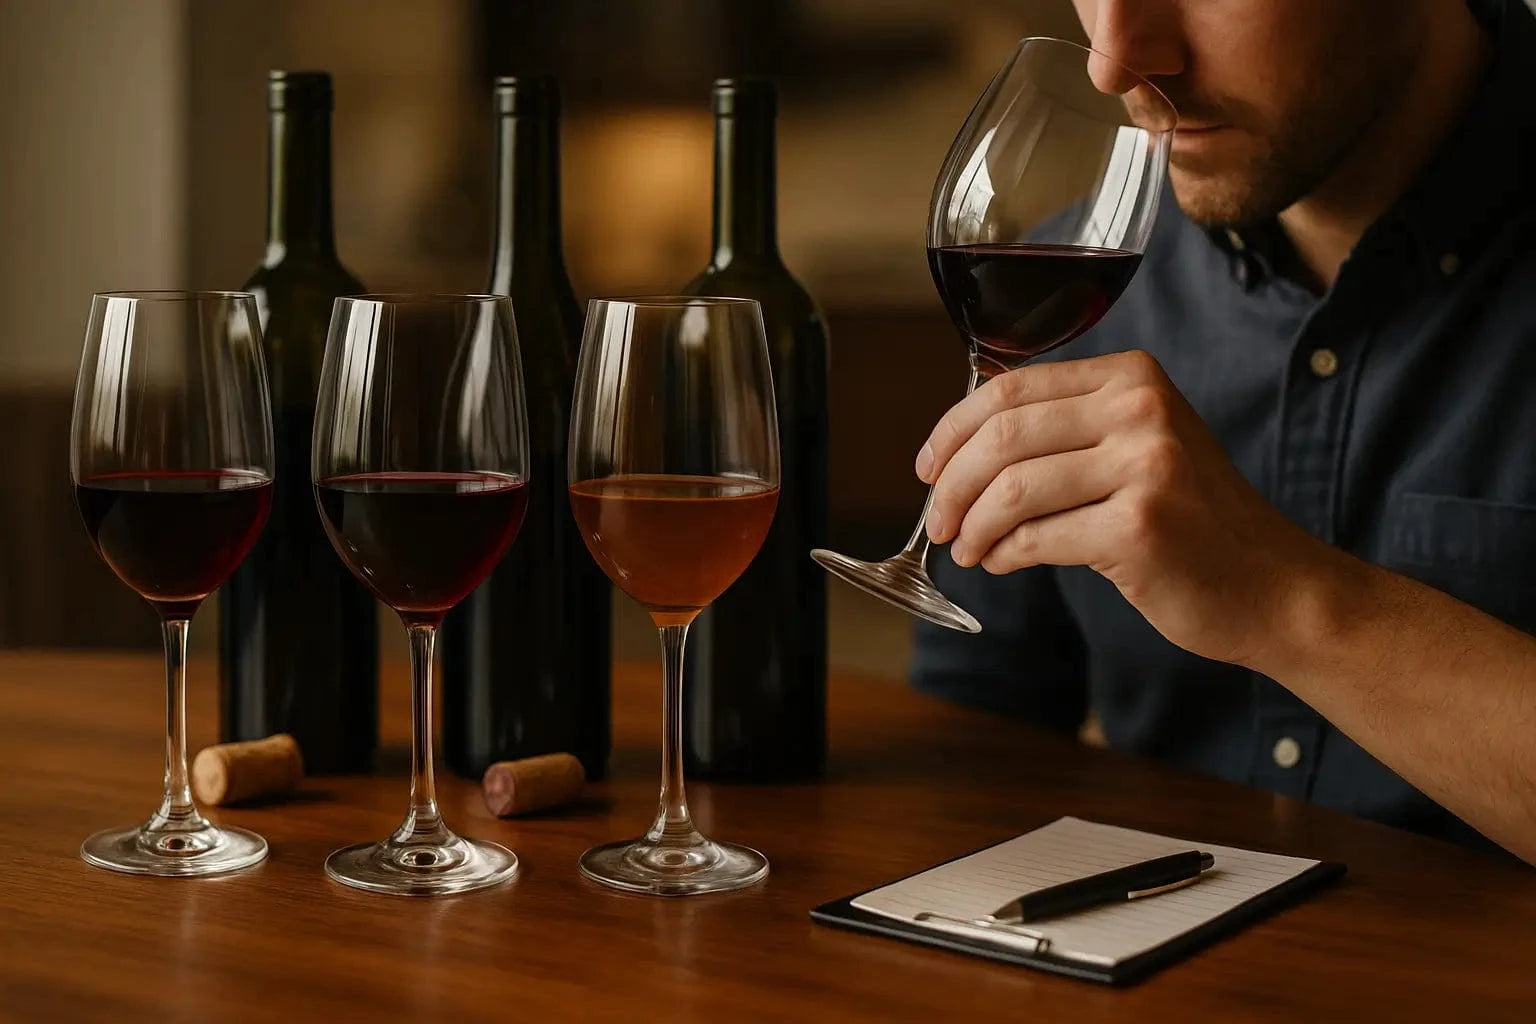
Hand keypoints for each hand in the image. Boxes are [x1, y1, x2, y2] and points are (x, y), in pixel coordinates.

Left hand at [917, 350, 1339, 666]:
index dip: (952, 431)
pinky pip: (1037, 538)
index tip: (927, 468)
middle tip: (938, 521)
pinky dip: (1005, 555)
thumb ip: (1065, 430)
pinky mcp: (1140, 528)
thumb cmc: (1192, 520)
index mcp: (1132, 377)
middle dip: (951, 485)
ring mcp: (1145, 467)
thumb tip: (958, 446)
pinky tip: (1003, 562)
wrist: (1272, 585)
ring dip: (973, 527)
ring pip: (1012, 491)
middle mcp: (1141, 410)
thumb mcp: (1138, 446)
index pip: (1010, 389)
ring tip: (969, 550)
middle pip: (1002, 437)